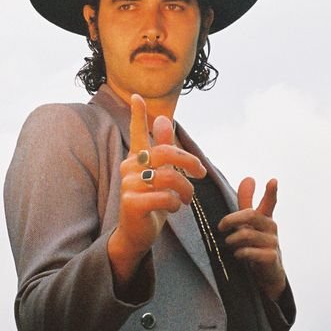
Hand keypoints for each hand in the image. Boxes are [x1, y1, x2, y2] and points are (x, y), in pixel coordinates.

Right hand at [108, 94, 206, 285]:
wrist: (137, 234)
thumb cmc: (152, 203)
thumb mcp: (161, 175)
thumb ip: (163, 149)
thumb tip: (161, 119)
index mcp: (137, 159)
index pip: (136, 133)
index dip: (137, 114)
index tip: (136, 96)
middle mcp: (129, 168)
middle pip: (166, 152)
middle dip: (190, 161)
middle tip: (202, 173)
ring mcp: (128, 185)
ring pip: (169, 177)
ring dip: (186, 189)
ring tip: (187, 199)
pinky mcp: (131, 202)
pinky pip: (165, 197)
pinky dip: (176, 204)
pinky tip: (174, 208)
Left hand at [219, 177, 286, 300]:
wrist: (266, 273)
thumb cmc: (255, 243)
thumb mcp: (250, 222)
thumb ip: (248, 201)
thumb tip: (249, 178)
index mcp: (265, 217)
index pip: (270, 202)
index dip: (271, 192)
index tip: (272, 180)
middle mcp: (271, 227)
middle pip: (251, 215)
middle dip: (232, 219)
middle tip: (220, 227)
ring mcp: (272, 242)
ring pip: (246, 234)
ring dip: (232, 240)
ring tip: (229, 244)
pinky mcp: (271, 257)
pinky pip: (249, 251)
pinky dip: (240, 253)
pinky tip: (238, 255)